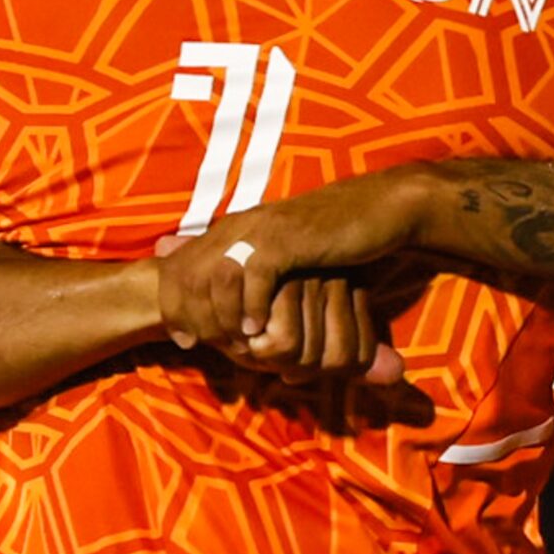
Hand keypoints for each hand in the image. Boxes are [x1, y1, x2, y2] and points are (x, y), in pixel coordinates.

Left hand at [156, 170, 433, 364]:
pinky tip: (257, 329)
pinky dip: (253, 307)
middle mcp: (238, 227)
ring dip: (220, 317)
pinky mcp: (286, 238)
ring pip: (214, 278)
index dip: (175, 306)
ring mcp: (260, 231)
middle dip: (188, 315)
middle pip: (186, 274)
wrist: (379, 207)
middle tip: (200, 346)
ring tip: (231, 343)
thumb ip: (254, 277)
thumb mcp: (284, 256)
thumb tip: (235, 316)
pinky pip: (255, 275)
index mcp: (233, 231)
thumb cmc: (332, 239)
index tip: (184, 341)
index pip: (181, 268)